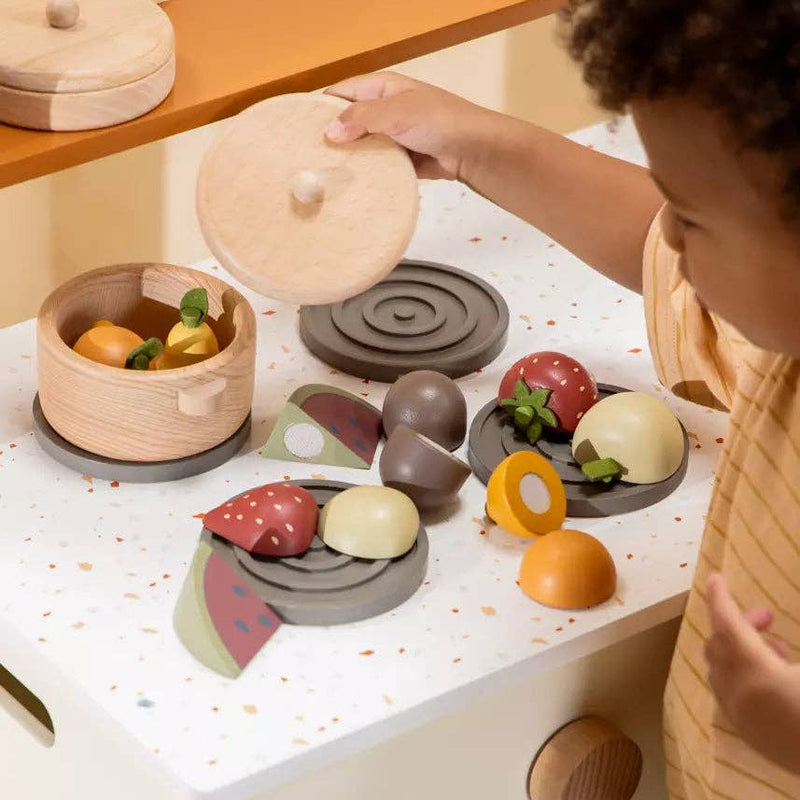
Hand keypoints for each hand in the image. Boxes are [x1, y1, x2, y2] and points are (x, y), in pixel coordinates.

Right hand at [324, 72, 496, 179]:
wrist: (473, 150)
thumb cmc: (438, 121)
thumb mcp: (396, 113)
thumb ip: (362, 118)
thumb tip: (329, 131)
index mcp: (382, 88)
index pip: (342, 93)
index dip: (321, 108)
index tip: (299, 128)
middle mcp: (385, 110)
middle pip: (349, 122)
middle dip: (332, 137)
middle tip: (307, 157)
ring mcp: (393, 136)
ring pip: (362, 146)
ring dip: (349, 159)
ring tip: (323, 175)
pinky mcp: (401, 160)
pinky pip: (377, 165)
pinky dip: (367, 173)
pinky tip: (349, 186)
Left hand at [705, 573, 799, 772]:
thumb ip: (785, 645)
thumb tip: (767, 638)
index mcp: (757, 672)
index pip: (727, 623)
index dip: (719, 597)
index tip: (715, 577)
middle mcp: (739, 694)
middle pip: (720, 646)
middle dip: (737, 624)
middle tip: (767, 618)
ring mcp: (742, 718)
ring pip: (722, 670)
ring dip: (739, 650)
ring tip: (776, 649)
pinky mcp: (752, 736)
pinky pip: (731, 694)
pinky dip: (742, 675)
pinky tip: (773, 678)